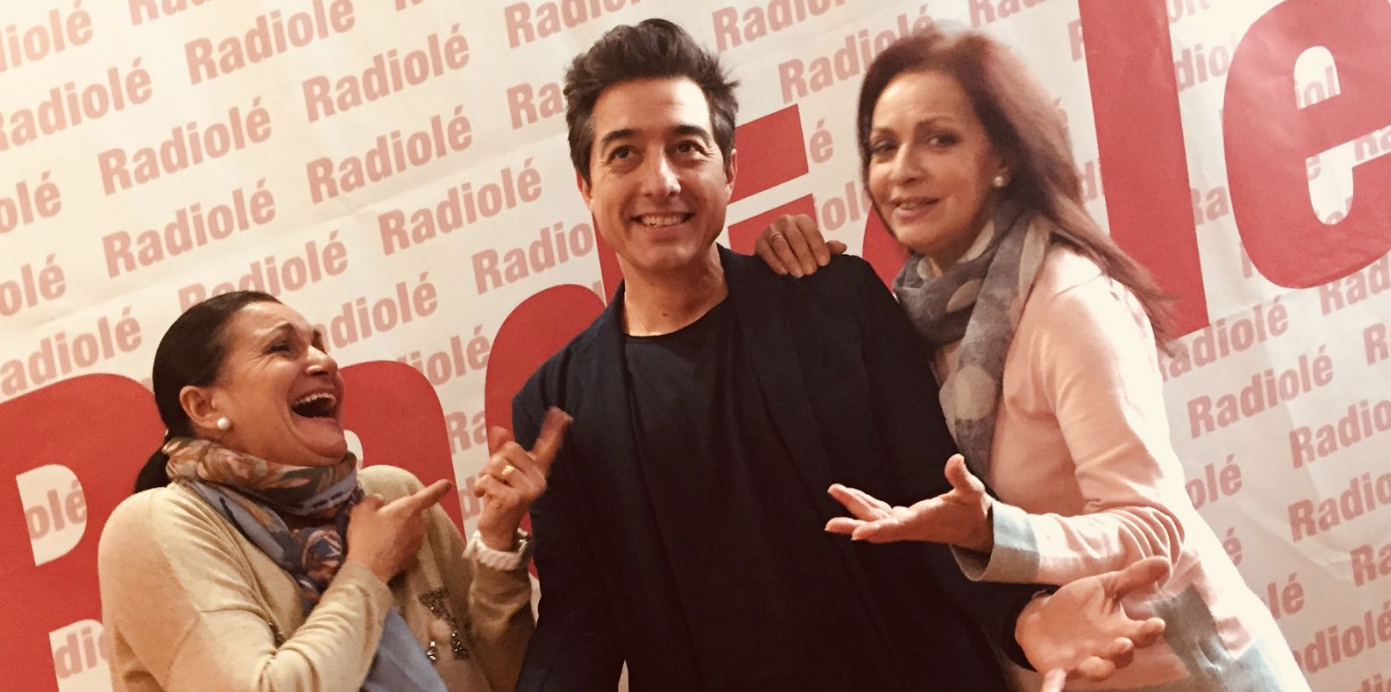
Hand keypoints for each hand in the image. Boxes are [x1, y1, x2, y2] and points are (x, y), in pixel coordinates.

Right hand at [346, 479, 453, 582]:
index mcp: (408, 508)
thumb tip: (379, 499)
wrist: (368, 570)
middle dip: (400, 516)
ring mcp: (417, 542)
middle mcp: (418, 524)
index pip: (428, 495)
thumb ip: (372, 500)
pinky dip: (398, 546)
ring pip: (410, 531)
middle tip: (380, 522)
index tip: (448, 484)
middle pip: (413, 515)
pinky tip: (383, 550)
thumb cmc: (366, 536)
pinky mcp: (413, 558)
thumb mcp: (361, 512)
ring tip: (379, 538)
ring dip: (400, 531)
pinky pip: (406, 546)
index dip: (438, 488)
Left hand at [474, 407, 571, 550]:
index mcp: (537, 470)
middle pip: (511, 448)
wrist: (497, 528)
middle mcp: (538, 480)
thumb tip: (499, 429)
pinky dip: (480, 487)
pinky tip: (483, 496)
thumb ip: (500, 451)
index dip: (554, 429)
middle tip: (492, 476)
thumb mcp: (500, 472)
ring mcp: (528, 490)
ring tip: (487, 487)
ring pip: (498, 464)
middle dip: (494, 460)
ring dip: (485, 475)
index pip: (547, 447)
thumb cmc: (500, 497)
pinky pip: (489, 480)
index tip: (560, 413)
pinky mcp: (515, 499)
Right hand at [753, 214, 846, 276]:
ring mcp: (770, 231)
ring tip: (798, 273)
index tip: (824, 263)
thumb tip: (842, 247)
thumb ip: (829, 249)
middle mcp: (785, 221)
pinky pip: (766, 251)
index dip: (818, 247)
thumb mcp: (816, 250)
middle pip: (795, 237)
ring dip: (790, 259)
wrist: (778, 258)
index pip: (811, 231)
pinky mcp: (759, 242)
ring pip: (780, 244)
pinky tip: (783, 272)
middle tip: (811, 271)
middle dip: (804, 255)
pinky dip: (775, 262)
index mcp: (802, 220)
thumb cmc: (801, 252)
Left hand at [824, 455, 992, 550]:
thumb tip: (955, 459)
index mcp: (923, 522)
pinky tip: (851, 494)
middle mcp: (910, 526)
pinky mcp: (905, 519)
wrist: (978, 530)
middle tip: (828, 523)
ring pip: (875, 518)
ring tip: (834, 490)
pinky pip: (880, 514)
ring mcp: (906, 524)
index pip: (896, 528)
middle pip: (877, 527)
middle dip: (853, 522)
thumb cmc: (974, 511)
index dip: (876, 530)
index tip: (856, 534)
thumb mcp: (972, 493)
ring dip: (854, 507)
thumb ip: (961, 478)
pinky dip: (865, 504)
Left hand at [1017, 557, 1170, 690]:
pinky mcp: (1058, 670)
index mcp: (1119, 630)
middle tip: (1124, 643)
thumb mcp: (1104, 587)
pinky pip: (1057, 682)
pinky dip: (1053, 689)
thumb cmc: (1080, 605)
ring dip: (1098, 669)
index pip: (1141, 634)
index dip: (1150, 631)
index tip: (1157, 624)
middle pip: (1121, 657)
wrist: (1042, 617)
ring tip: (1097, 663)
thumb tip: (1163, 561)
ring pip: (1096, 671)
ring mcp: (1082, 663)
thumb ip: (1132, 578)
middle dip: (1122, 652)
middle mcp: (1105, 651)